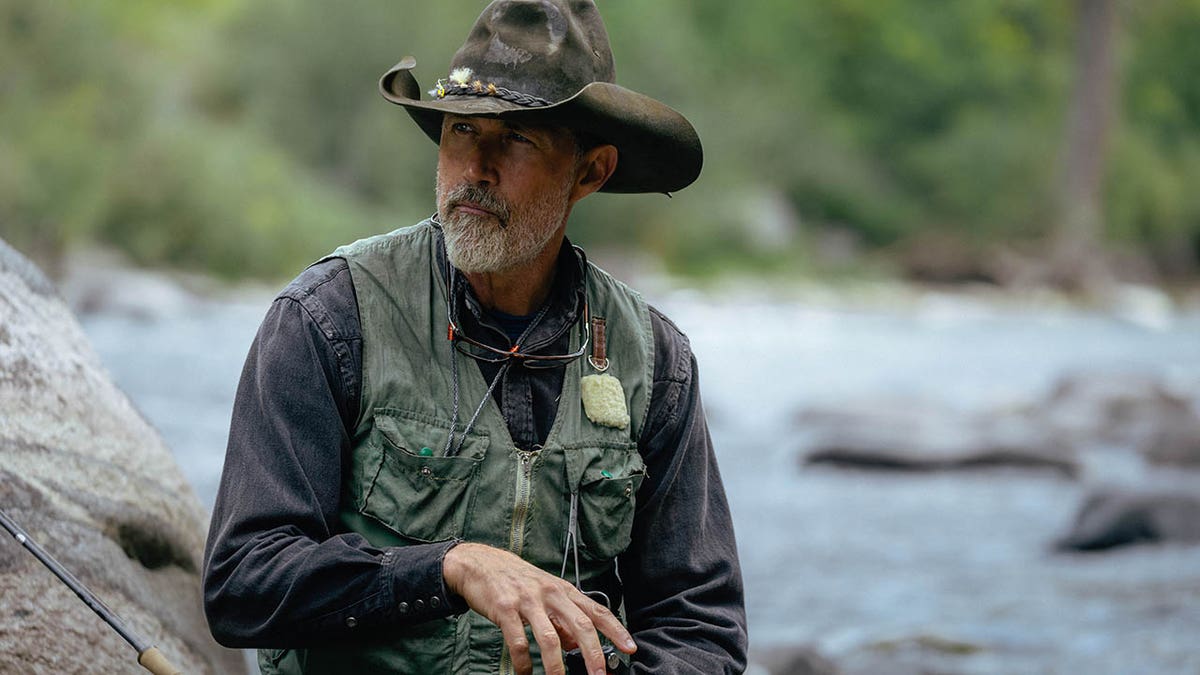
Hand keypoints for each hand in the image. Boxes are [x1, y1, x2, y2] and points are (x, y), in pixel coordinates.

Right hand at [443, 542, 635, 674]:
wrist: (480, 563)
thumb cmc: (516, 581)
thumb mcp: (545, 595)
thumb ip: (562, 621)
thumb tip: (577, 646)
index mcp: (564, 591)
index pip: (597, 612)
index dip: (616, 631)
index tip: (630, 648)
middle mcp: (550, 593)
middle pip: (580, 626)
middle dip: (593, 654)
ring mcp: (527, 600)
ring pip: (550, 639)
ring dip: (556, 667)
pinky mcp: (505, 609)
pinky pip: (518, 642)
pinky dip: (523, 663)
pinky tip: (525, 673)